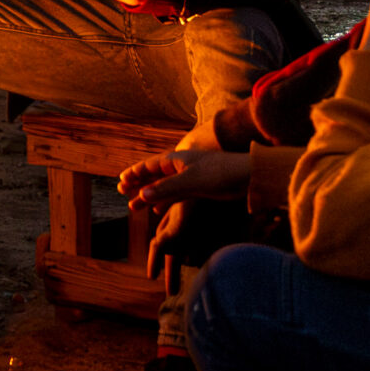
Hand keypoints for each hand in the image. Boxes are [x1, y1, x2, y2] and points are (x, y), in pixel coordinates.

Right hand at [122, 139, 252, 282]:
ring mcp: (190, 177)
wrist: (248, 176)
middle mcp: (181, 167)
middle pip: (153, 176)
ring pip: (163, 187)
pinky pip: (175, 195)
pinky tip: (158, 211)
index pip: (150, 166)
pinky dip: (164, 202)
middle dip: (137, 184)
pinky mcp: (200, 188)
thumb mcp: (190, 182)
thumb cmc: (220, 174)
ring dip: (148, 196)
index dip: (135, 173)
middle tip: (121, 192)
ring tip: (133, 207)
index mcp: (177, 159)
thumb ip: (166, 189)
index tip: (121, 181)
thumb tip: (141, 195)